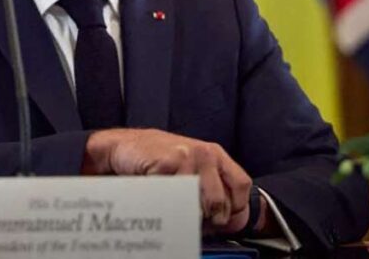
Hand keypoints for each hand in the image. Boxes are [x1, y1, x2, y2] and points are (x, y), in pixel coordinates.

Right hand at [82, 129, 252, 233]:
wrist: (126, 146)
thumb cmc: (160, 161)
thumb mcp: (192, 170)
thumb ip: (212, 190)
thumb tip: (227, 221)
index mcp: (216, 155)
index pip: (242, 187)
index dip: (232, 207)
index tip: (218, 218)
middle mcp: (206, 154)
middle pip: (220, 202)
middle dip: (205, 217)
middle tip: (188, 213)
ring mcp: (188, 156)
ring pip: (199, 205)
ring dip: (184, 212)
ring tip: (171, 202)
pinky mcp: (169, 162)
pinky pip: (176, 200)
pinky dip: (167, 203)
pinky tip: (159, 190)